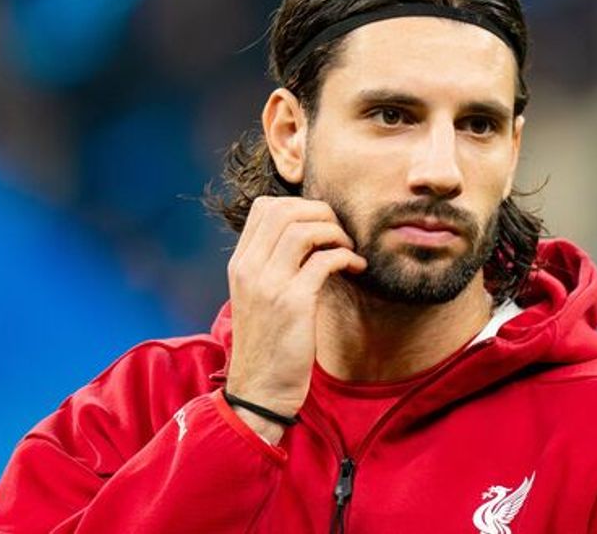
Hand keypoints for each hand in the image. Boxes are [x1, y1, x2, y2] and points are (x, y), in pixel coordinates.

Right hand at [225, 197, 365, 440]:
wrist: (260, 390)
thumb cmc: (268, 344)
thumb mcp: (260, 298)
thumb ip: (274, 266)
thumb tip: (310, 236)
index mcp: (240, 264)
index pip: (265, 207)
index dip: (301, 205)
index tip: (322, 225)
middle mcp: (249, 268)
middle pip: (285, 209)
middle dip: (321, 212)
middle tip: (340, 233)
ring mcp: (269, 284)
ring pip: (304, 229)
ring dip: (335, 233)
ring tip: (348, 249)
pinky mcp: (294, 303)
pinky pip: (324, 261)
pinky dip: (347, 257)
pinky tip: (356, 267)